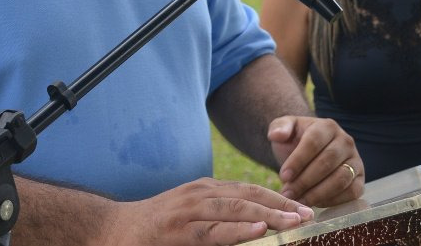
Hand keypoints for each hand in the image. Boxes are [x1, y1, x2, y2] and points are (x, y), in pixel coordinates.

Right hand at [103, 177, 314, 245]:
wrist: (111, 230)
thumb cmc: (153, 229)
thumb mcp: (189, 217)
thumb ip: (217, 218)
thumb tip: (252, 226)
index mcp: (205, 190)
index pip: (249, 190)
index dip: (277, 198)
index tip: (303, 208)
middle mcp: (199, 194)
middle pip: (248, 195)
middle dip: (281, 205)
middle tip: (308, 214)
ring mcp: (188, 211)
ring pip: (235, 208)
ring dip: (267, 214)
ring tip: (292, 221)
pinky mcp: (177, 231)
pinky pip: (212, 230)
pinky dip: (237, 229)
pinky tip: (258, 229)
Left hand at [267, 116, 363, 206]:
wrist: (309, 155)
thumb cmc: (295, 142)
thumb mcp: (285, 130)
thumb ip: (279, 127)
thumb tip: (277, 134)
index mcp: (327, 126)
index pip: (314, 142)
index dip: (298, 160)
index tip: (284, 176)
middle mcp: (346, 141)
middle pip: (327, 162)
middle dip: (305, 180)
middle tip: (288, 193)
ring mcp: (355, 161)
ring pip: (341, 178)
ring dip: (318, 193)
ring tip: (299, 201)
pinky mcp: (360, 180)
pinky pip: (351, 193)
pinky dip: (333, 201)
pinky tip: (315, 203)